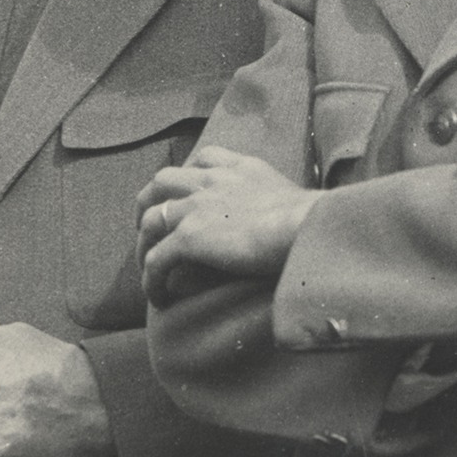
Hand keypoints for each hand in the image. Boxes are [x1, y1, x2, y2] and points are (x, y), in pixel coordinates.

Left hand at [136, 145, 320, 302]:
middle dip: (150, 202)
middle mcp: (212, 181)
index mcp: (239, 168)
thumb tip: (289, 222)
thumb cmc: (312, 220)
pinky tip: (160, 297)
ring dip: (144, 245)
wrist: (307, 227)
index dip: (188, 175)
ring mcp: (197, 207)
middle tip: (151, 228)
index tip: (187, 195)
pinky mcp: (189, 237)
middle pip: (162, 181)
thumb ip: (277, 201)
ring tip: (150, 269)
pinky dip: (151, 279)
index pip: (204, 158)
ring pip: (149, 220)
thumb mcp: (291, 196)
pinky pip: (155, 259)